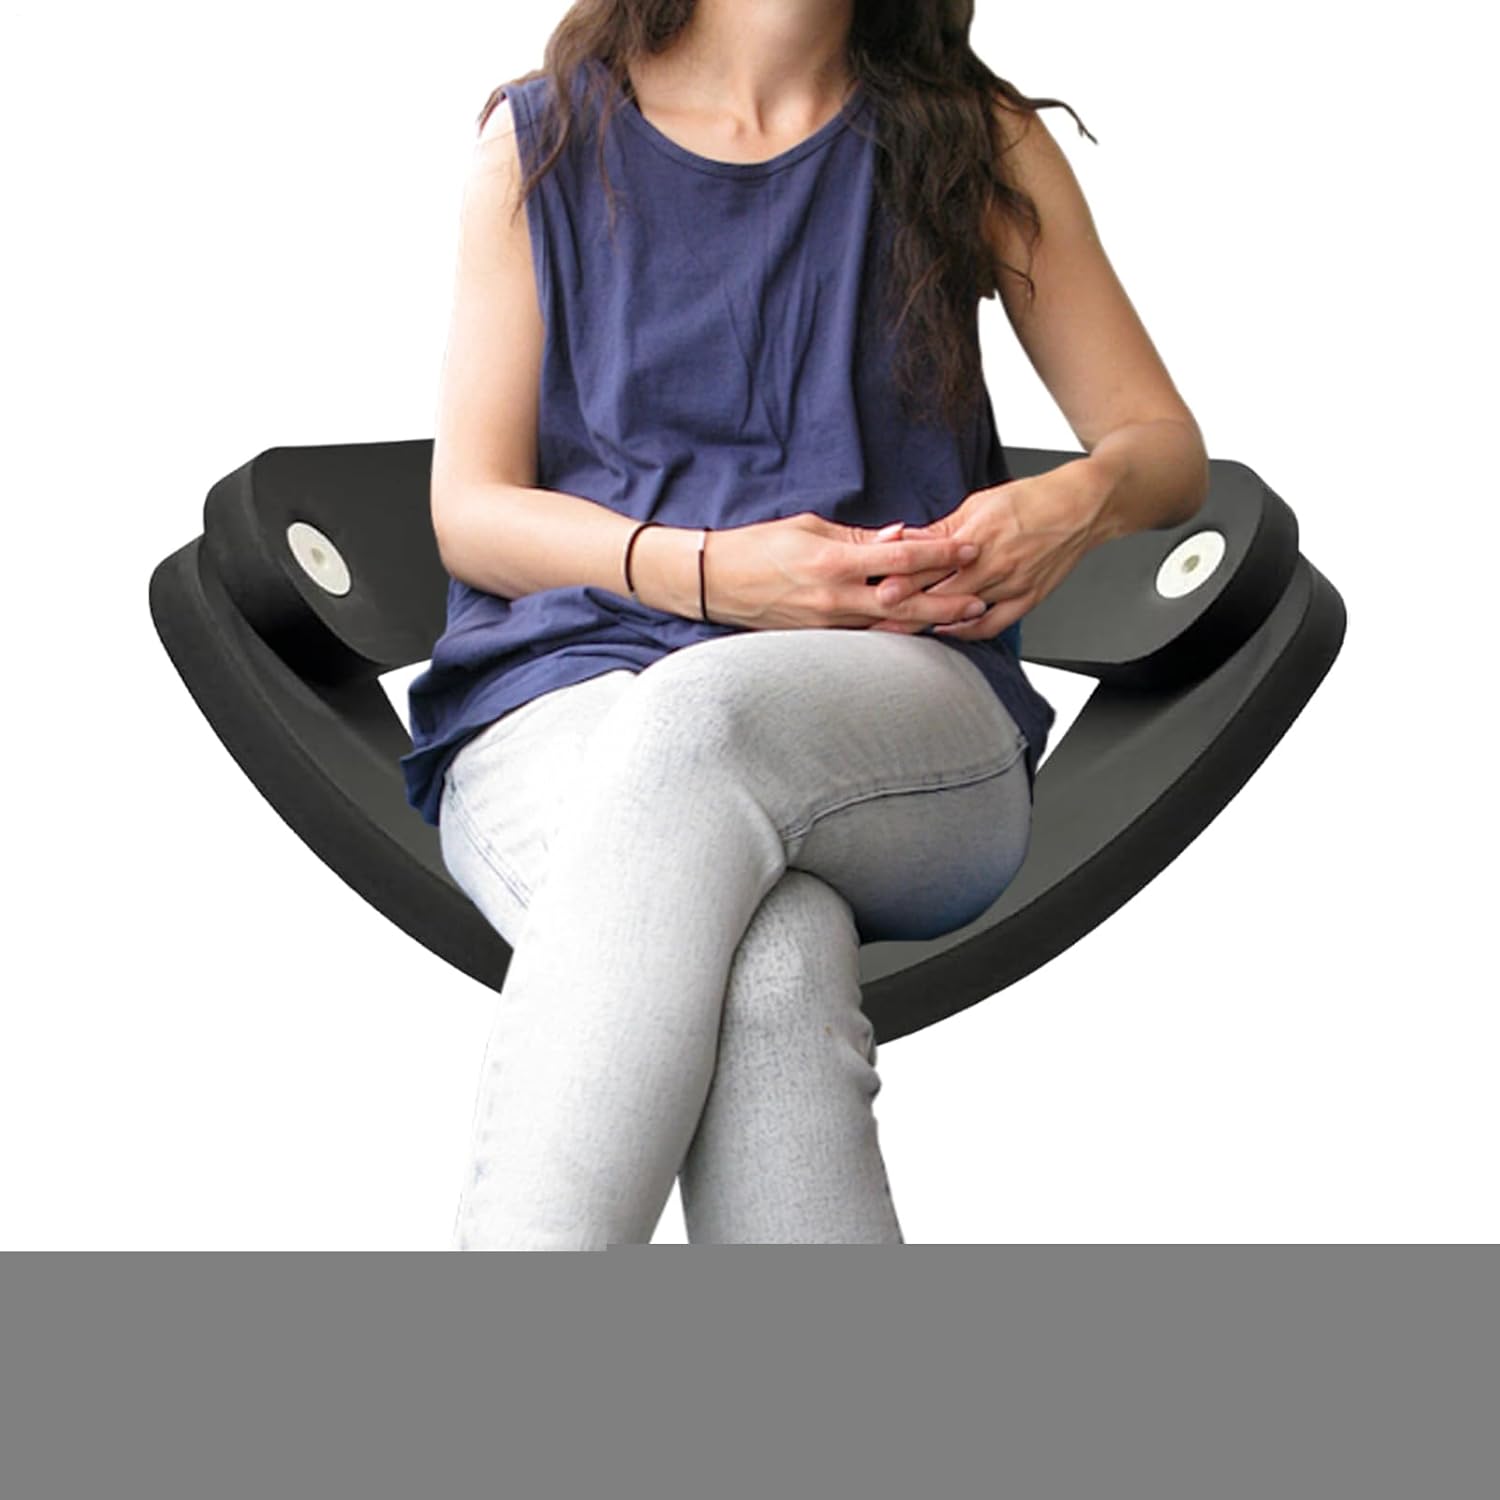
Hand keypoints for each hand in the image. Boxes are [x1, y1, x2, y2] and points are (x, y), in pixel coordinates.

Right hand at [707, 511, 990, 632]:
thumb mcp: (809, 527)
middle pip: (906, 601)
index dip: (940, 553)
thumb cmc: (757, 548)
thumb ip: (859, 536)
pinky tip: (918, 632)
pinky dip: (895, 632)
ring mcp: (828, 622)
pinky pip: (867, 636)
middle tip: (981, 598)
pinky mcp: (820, 637)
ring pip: (890, 624)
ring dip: (928, 620)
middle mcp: (836, 597)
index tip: (968, 548)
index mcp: (835, 561)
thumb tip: (900, 536)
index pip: (902, 556)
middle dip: (947, 600)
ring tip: (961, 618)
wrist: (716, 581)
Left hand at [866, 461, 1106, 639]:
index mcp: (978, 536)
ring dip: (932, 623)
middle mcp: (995, 564)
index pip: (930, 565)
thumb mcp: (978, 503)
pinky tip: (946, 632)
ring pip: (963, 613)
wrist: (1083, 506)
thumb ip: (941, 528)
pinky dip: (967, 631)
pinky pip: (993, 624)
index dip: (901, 581)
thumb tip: (905, 538)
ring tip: (902, 631)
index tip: (874, 592)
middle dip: (907, 609)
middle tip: (877, 620)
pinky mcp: (1029, 598)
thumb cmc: (1032, 500)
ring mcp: (1013, 584)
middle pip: (940, 594)